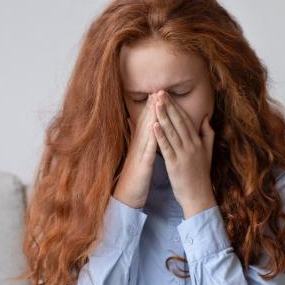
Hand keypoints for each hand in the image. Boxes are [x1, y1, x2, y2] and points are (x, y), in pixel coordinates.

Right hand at [113, 93, 159, 208]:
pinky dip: (151, 137)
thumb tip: (132, 125)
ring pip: (146, 132)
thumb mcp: (136, 156)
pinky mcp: (142, 164)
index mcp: (139, 144)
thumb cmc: (134, 177)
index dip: (152, 107)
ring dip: (151, 116)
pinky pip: (147, 149)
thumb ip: (136, 140)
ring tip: (157, 102)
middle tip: (158, 88)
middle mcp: (138, 146)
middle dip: (152, 106)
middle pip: (146, 122)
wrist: (126, 196)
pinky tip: (155, 126)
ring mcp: (139, 154)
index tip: (158, 92)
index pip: (147, 122)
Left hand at [152, 91, 215, 217]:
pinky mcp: (175, 165)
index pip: (186, 120)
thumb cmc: (201, 175)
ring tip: (155, 103)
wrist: (199, 197)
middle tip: (159, 91)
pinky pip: (166, 148)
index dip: (176, 106)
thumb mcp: (208, 152)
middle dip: (168, 106)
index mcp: (198, 142)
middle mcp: (191, 146)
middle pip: (178, 122)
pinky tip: (154, 125)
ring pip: (172, 132)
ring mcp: (183, 155)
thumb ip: (208, 134)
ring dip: (163, 116)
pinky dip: (160, 136)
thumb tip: (206, 118)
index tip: (167, 94)